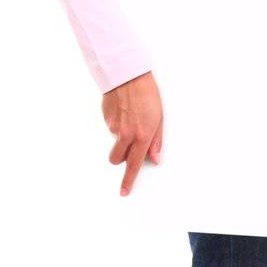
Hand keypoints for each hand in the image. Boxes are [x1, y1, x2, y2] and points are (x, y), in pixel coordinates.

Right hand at [103, 70, 163, 196]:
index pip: (134, 165)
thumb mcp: (160, 118)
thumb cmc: (147, 94)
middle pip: (117, 159)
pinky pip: (111, 127)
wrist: (128, 75)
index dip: (128, 180)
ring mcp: (113, 127)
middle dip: (121, 158)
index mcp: (142, 135)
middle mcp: (126, 134)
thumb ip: (156, 141)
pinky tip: (124, 110)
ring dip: (120, 137)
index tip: (124, 191)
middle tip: (129, 145)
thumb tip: (156, 158)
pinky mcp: (106, 119)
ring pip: (114, 142)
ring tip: (131, 117)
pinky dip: (117, 123)